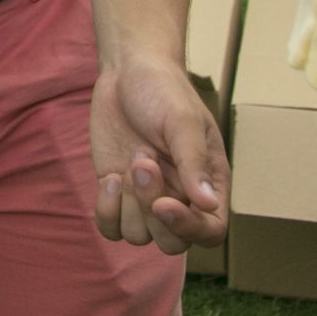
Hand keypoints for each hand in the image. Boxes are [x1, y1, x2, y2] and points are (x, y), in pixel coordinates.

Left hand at [89, 59, 228, 252]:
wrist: (128, 72)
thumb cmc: (165, 92)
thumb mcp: (183, 121)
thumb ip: (194, 162)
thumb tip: (209, 205)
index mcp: (208, 185)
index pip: (210, 232)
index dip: (188, 228)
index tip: (163, 203)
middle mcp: (180, 198)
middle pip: (172, 243)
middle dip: (151, 208)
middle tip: (142, 160)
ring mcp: (145, 198)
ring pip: (139, 236)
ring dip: (129, 204)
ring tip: (132, 157)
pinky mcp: (117, 193)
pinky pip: (110, 228)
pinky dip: (106, 211)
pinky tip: (110, 178)